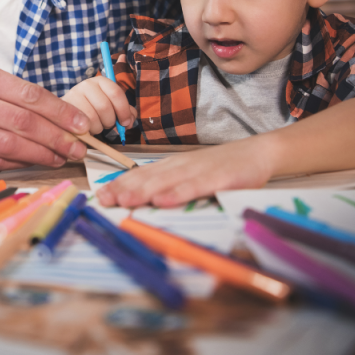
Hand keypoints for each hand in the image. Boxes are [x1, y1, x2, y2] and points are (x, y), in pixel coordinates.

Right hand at [0, 63, 90, 173]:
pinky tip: (37, 163)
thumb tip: (67, 120)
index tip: (83, 124)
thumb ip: (18, 99)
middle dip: (57, 136)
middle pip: (23, 121)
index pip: (29, 94)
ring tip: (62, 157)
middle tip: (78, 147)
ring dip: (43, 153)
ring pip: (12, 144)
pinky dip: (21, 163)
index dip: (60, 111)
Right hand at [61, 77, 136, 135]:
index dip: (124, 110)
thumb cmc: (95, 108)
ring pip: (93, 118)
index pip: (116, 93)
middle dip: (110, 121)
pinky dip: (88, 131)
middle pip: (105, 107)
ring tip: (95, 124)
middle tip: (107, 124)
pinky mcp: (66, 109)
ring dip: (98, 127)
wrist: (69, 110)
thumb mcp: (112, 106)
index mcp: (102, 81)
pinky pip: (81, 126)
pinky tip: (86, 128)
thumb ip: (125, 112)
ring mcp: (74, 95)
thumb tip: (130, 121)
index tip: (125, 122)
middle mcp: (87, 84)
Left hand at [96, 140, 274, 207]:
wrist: (255, 153)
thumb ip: (168, 183)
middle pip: (147, 178)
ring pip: (166, 182)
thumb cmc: (219, 167)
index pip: (140, 175)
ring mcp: (198, 171)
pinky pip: (195, 187)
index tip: (99, 195)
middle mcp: (180, 166)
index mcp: (172, 166)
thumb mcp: (190, 174)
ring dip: (143, 191)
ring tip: (124, 200)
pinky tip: (163, 201)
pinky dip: (178, 194)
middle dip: (123, 189)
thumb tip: (141, 197)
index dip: (119, 184)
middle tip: (103, 200)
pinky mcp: (218, 178)